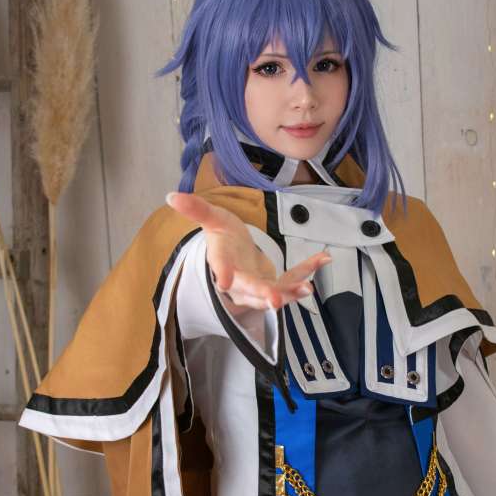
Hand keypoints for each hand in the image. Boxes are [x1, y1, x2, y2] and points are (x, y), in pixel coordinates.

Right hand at [166, 191, 330, 310]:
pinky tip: (324, 257)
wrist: (237, 256)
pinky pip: (292, 279)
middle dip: (263, 294)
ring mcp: (259, 287)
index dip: (223, 273)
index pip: (221, 268)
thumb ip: (197, 210)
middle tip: (274, 300)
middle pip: (250, 290)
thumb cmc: (225, 237)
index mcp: (223, 262)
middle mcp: (241, 281)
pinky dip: (308, 270)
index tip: (225, 281)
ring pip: (274, 292)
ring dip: (291, 290)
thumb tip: (171, 196)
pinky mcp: (276, 286)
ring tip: (307, 287)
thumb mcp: (213, 219)